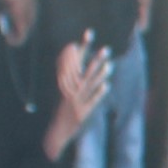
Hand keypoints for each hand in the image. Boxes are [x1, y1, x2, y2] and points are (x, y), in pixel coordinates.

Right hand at [46, 39, 110, 158]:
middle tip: (107, 49)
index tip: (89, 34)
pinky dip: (98, 94)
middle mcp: (70, 91)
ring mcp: (76, 102)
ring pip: (88, 85)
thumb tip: (80, 62)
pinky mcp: (82, 113)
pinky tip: (106, 86)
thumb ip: (75, 78)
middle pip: (83, 72)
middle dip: (95, 60)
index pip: (74, 62)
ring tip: (110, 65)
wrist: (58, 133)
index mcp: (66, 84)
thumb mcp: (69, 93)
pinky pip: (91, 101)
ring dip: (99, 75)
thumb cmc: (66, 111)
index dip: (83, 49)